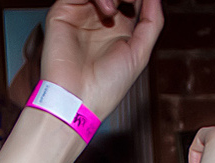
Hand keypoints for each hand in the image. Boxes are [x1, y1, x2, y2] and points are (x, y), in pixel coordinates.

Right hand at [39, 0, 163, 120]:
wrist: (77, 101)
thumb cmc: (106, 87)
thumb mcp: (140, 53)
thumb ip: (152, 21)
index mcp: (117, 28)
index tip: (147, 2)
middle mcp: (98, 19)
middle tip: (135, 0)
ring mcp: (80, 14)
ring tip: (121, 6)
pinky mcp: (62, 12)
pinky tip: (109, 10)